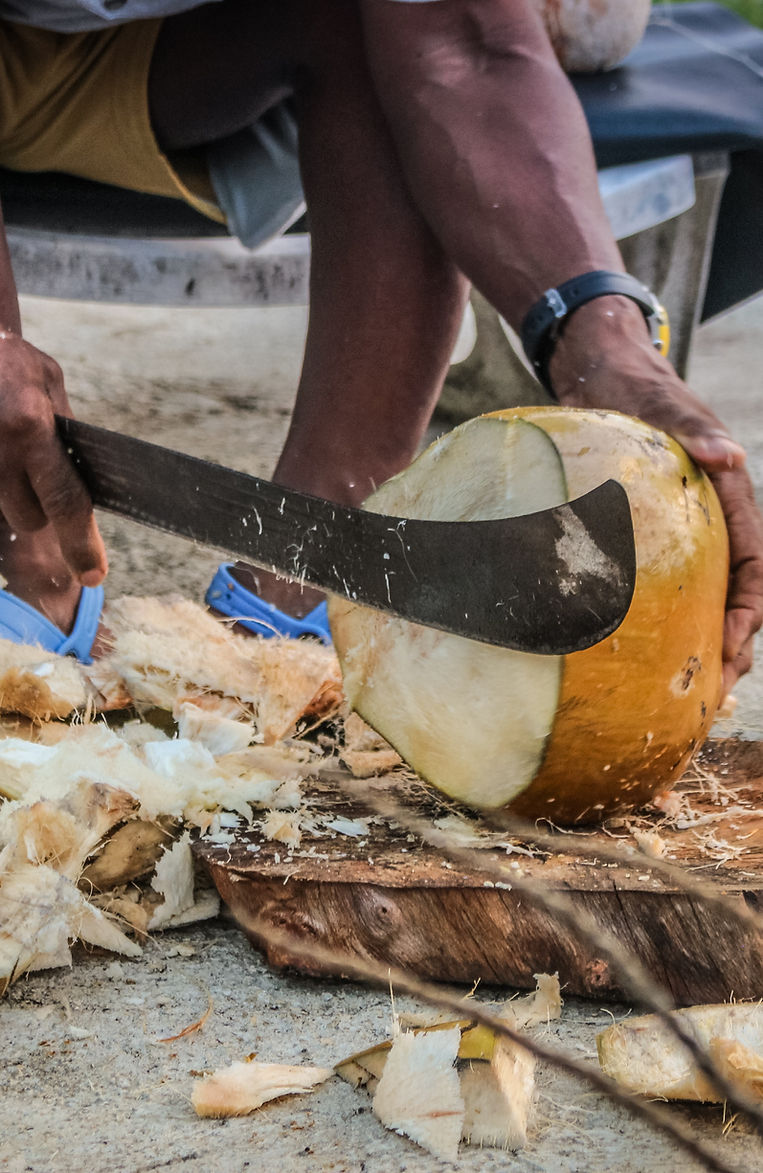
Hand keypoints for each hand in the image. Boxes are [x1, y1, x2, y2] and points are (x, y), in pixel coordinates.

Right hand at [0, 330, 106, 585]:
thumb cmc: (9, 358)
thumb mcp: (49, 383)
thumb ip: (64, 432)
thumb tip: (86, 477)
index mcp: (31, 427)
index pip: (66, 501)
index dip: (82, 544)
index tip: (94, 574)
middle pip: (30, 517)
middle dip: (41, 509)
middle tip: (37, 471)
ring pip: (3, 508)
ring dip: (13, 493)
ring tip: (11, 448)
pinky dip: (0, 482)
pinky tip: (1, 449)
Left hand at [549, 296, 762, 698]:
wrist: (602, 372)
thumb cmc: (635, 387)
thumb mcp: (662, 404)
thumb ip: (693, 429)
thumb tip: (728, 455)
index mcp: (728, 495)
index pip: (756, 565)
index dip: (750, 610)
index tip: (732, 647)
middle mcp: (715, 519)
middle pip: (738, 594)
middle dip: (732, 644)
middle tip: (711, 694)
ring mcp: (687, 529)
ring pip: (708, 597)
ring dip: (705, 642)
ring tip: (688, 691)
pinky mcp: (656, 534)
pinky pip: (672, 585)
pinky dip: (670, 622)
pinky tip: (648, 656)